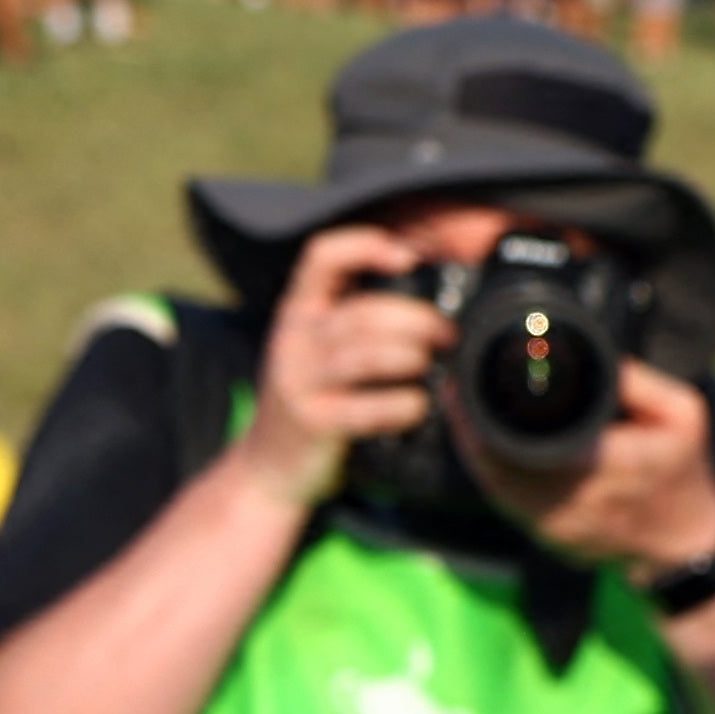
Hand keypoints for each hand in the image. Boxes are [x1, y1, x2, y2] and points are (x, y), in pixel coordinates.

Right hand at [232, 225, 445, 505]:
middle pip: (363, 312)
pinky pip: (368, 408)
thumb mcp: (318, 348)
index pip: (323, 256)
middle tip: (446, 333)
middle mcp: (293, 340)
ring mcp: (300, 382)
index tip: (410, 259)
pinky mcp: (313, 423)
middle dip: (417, 318)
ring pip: (367, 354)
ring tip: (430, 364)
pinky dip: (404, 405)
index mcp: (297, 310)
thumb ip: (358, 320)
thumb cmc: (312, 399)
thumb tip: (435, 297)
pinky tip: (416, 406)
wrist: (268, 466)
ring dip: (412, 357)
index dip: (367, 246)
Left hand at [473, 357, 714, 574]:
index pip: (533, 439)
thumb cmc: (684, 472)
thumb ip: (638, 382)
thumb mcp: (684, 414)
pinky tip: (479, 447)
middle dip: (471, 428)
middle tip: (456, 391)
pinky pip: (505, 502)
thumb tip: (594, 353)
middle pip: (501, 464)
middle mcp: (578, 500)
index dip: (489, 418)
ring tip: (461, 413)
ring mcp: (558, 525)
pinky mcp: (548, 537)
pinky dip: (489, 474)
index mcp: (612, 464)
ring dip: (473, 451)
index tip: (469, 386)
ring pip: (496, 486)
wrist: (684, 544)